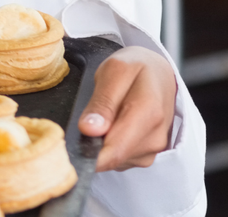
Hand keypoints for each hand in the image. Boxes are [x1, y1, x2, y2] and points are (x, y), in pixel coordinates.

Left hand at [78, 45, 177, 170]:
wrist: (159, 74)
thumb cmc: (135, 68)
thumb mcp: (115, 71)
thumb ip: (102, 102)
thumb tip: (89, 130)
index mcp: (148, 114)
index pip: (114, 151)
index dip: (87, 154)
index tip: (67, 147)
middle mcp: (154, 138)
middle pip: (111, 157)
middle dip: (91, 144)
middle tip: (87, 118)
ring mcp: (153, 149)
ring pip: (114, 160)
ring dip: (101, 143)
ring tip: (105, 116)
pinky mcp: (147, 154)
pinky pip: (120, 158)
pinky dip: (110, 145)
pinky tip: (113, 125)